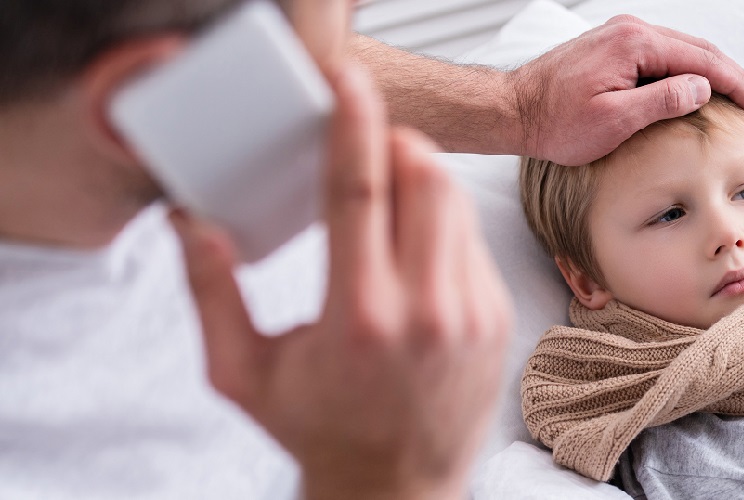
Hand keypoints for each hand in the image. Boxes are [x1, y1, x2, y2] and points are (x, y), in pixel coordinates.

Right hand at [170, 63, 512, 499]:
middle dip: (392, 146)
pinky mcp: (496, 316)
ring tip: (385, 200)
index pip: (360, 193)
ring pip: (455, 201)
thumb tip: (195, 225)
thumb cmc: (319, 431)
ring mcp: (470, 313)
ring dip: (419, 179)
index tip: (348, 86)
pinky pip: (473, 239)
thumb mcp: (243, 374)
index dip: (354, 126)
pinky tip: (412, 252)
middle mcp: (425, 310)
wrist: (396, 486)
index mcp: (358, 318)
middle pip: (423, 178)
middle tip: (363, 153)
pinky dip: (442, 224)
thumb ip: (211, 295)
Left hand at [509, 14, 743, 165]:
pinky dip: (691, 69)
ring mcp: (622, 37)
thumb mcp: (613, 121)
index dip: (736, 82)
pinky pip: (664, 55)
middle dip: (734, 75)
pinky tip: (703, 85)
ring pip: (683, 51)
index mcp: (634, 44)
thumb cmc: (557, 122)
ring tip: (743, 92)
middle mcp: (631, 31)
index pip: (701, 61)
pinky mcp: (615, 48)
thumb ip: (661, 101)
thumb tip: (703, 87)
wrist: (514, 110)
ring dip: (715, 72)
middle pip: (698, 50)